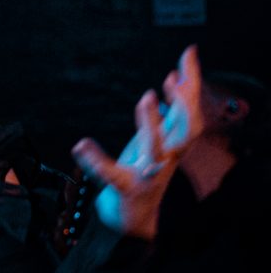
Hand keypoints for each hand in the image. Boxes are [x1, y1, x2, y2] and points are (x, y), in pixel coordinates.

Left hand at [71, 45, 202, 238]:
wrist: (134, 217)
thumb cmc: (144, 172)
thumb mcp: (154, 141)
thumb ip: (164, 115)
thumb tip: (171, 83)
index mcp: (173, 145)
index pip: (190, 111)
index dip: (191, 85)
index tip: (187, 55)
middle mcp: (166, 159)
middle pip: (187, 130)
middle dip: (184, 103)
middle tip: (172, 78)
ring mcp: (148, 174)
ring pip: (157, 150)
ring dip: (153, 124)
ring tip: (145, 98)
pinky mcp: (126, 189)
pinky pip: (112, 175)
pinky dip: (96, 160)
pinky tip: (81, 145)